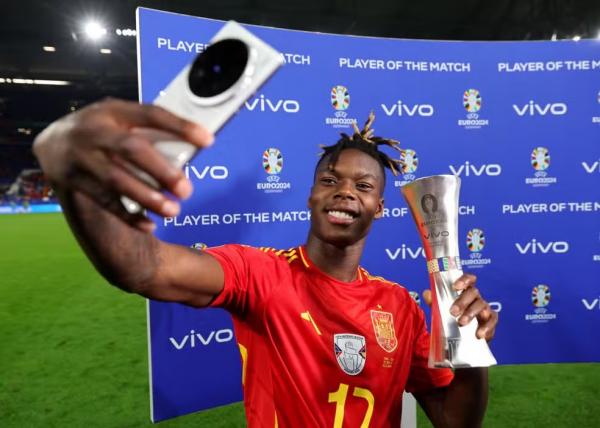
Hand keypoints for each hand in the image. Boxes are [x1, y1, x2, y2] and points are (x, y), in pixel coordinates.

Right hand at [33, 98, 213, 230]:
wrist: (52, 142)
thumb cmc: (101, 131)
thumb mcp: (121, 121)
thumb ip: (149, 132)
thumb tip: (192, 149)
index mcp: (113, 110)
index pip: (151, 114)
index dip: (180, 126)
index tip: (207, 140)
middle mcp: (93, 130)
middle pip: (131, 149)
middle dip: (161, 171)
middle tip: (186, 190)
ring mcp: (79, 155)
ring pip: (116, 179)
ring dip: (147, 198)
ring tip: (173, 210)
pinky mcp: (71, 179)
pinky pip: (103, 201)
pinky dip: (128, 215)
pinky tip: (149, 224)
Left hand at [422, 273, 497, 340]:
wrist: (463, 340)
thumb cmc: (453, 320)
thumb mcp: (441, 311)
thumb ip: (434, 302)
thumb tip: (427, 293)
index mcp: (465, 292)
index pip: (468, 280)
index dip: (464, 280)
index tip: (455, 286)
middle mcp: (476, 298)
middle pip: (473, 293)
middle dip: (463, 301)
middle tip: (452, 312)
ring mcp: (485, 309)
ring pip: (482, 305)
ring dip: (471, 313)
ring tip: (461, 323)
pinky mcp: (491, 322)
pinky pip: (491, 321)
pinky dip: (486, 327)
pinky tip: (478, 334)